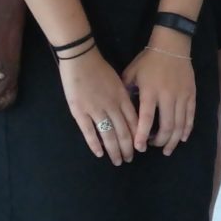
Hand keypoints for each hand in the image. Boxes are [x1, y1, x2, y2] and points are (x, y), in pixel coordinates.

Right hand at [59, 49, 140, 165]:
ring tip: (117, 161)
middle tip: (129, 159)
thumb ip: (124, 97)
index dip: (137, 137)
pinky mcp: (80, 112)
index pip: (134, 122)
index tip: (140, 148)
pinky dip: (96, 145)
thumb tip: (129, 113)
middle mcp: (112, 106)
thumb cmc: (99, 68)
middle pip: (123, 132)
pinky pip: (89, 132)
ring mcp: (96, 110)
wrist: (81, 59)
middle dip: (127, 149)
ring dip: (114, 151)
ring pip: (109, 136)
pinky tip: (100, 153)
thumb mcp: (118, 81)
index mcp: (122, 98)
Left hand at [122, 40, 197, 155]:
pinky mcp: (191, 94)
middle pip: (167, 126)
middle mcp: (167, 96)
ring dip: (173, 140)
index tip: (138, 147)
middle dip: (159, 141)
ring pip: (180, 125)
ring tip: (167, 150)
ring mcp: (182, 96)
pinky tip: (182, 138)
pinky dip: (187, 129)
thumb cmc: (149, 60)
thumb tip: (119, 108)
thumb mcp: (132, 72)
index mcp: (150, 92)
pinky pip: (190, 116)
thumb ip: (125, 90)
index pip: (147, 119)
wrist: (172, 45)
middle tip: (153, 147)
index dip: (142, 135)